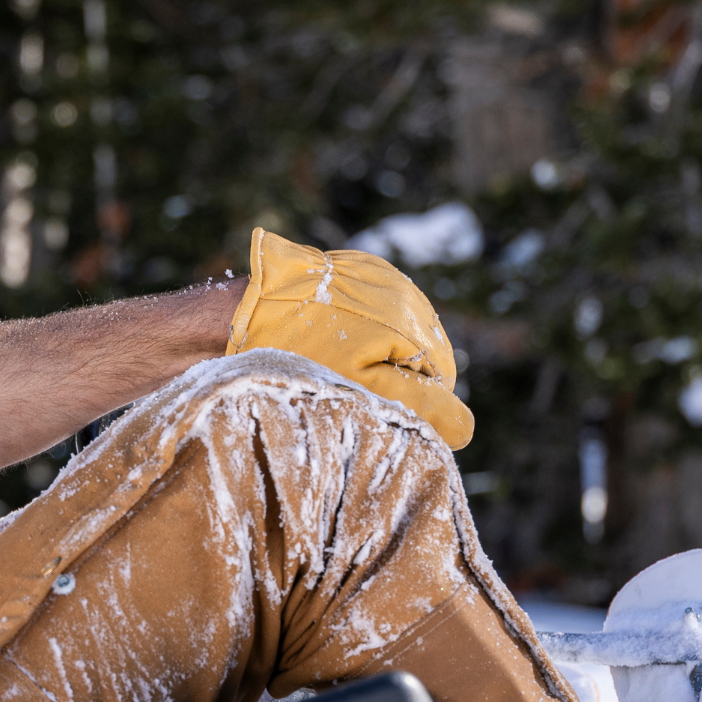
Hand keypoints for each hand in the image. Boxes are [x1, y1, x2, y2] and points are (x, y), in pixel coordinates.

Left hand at [226, 227, 472, 449]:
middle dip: (393, 376)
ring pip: (394, 332)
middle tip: (351, 391)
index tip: (376, 408)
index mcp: (412, 318)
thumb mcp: (365, 389)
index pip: (439, 375)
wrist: (237, 314)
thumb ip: (420, 404)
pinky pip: (369, 312)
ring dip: (375, 354)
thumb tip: (464, 428)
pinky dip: (357, 334)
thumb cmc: (299, 357)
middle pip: (418, 351)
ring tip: (334, 367)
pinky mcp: (348, 273)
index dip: (412, 400)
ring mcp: (374, 277)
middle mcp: (400, 292)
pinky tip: (326, 345)